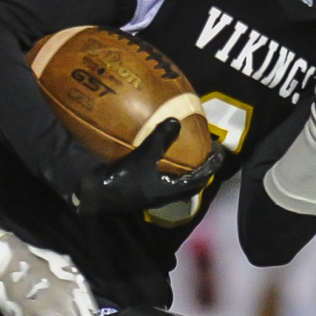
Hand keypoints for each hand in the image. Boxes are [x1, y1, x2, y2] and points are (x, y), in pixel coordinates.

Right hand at [70, 117, 222, 216]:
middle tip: (206, 151)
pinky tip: (160, 156)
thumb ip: (159, 139)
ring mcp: (153, 194)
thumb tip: (176, 120)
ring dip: (185, 170)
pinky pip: (162, 179)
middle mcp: (165, 195)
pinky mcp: (141, 191)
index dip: (211, 166)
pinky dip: (167, 168)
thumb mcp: (142, 156)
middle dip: (201, 168)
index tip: (220, 153)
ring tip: (187, 153)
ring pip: (177, 183)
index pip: (200, 178)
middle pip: (191, 183)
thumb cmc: (121, 179)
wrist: (95, 195)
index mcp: (171, 190)